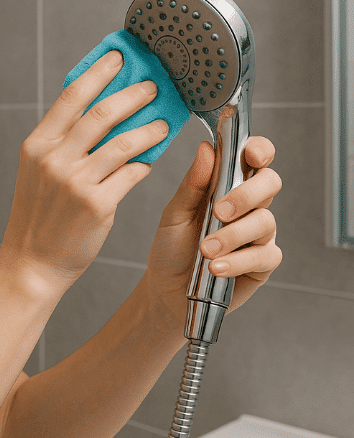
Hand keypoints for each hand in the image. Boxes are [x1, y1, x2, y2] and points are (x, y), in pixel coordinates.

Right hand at [0, 50, 167, 288]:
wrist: (32, 261)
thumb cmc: (38, 215)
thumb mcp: (37, 170)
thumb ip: (62, 141)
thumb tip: (100, 111)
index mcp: (37, 144)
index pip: (72, 96)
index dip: (99, 72)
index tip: (119, 58)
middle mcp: (54, 158)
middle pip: (103, 113)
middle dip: (134, 94)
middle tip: (153, 86)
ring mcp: (75, 181)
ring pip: (125, 142)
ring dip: (150, 128)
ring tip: (164, 123)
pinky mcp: (97, 205)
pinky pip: (131, 174)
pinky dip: (144, 163)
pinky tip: (150, 159)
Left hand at [144, 136, 281, 326]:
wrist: (166, 288)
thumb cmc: (171, 246)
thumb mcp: (174, 213)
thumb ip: (192, 184)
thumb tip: (206, 149)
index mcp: (227, 185)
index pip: (255, 157)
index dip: (259, 150)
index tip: (249, 154)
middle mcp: (249, 205)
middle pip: (270, 183)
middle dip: (247, 194)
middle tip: (218, 211)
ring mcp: (258, 234)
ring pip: (266, 221)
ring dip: (233, 234)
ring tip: (205, 249)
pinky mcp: (262, 263)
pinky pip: (265, 255)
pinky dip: (238, 261)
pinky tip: (216, 268)